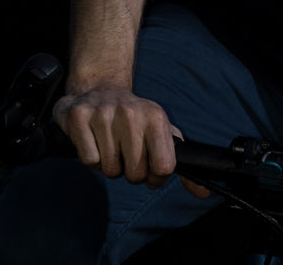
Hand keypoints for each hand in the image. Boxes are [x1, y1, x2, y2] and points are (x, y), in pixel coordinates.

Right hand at [53, 86, 209, 196]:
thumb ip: (182, 164)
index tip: (148, 168)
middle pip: (135, 174)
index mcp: (156, 117)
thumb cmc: (135, 119)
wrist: (100, 88)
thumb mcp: (162, 133)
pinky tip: (93, 139)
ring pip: (110, 170)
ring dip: (109, 164)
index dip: (155, 177)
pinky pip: (89, 161)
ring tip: (109, 143)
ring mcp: (103, 113)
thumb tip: (203, 194)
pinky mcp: (78, 117)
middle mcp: (131, 113)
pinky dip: (91, 159)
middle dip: (130, 171)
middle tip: (125, 152)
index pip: (164, 167)